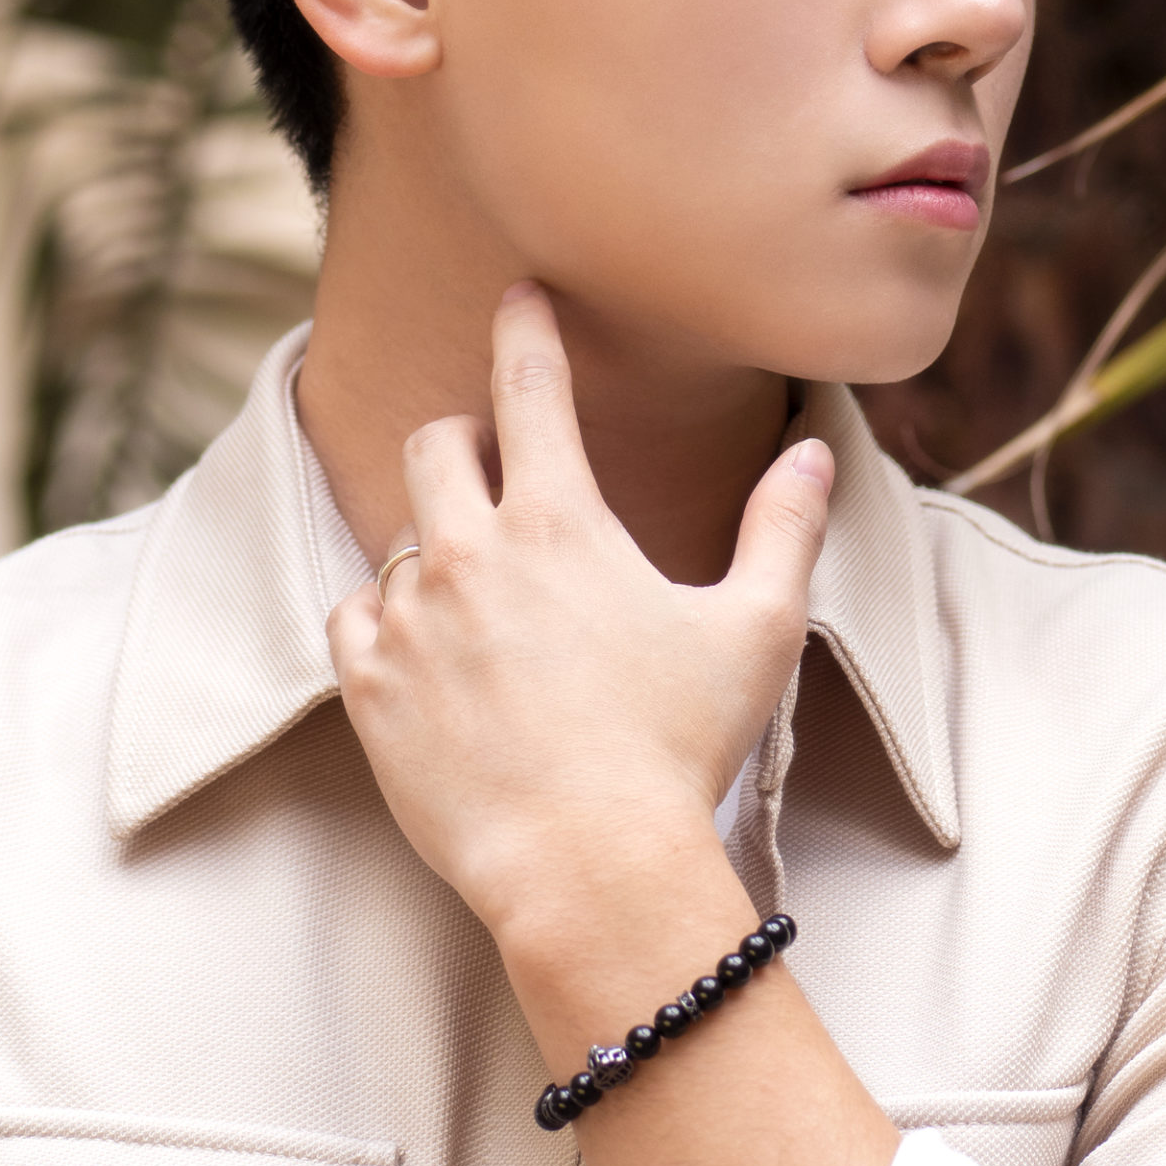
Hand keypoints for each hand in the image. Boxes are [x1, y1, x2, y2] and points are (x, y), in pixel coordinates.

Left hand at [326, 283, 833, 944]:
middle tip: (492, 465)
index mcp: (559, 522)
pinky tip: (425, 649)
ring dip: (433, 546)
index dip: (524, 328)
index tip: (518, 297)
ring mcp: (408, 618)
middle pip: (436, 444)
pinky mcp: (368, 685)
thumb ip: (783, 528)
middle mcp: (469, 551)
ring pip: (396, 536)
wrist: (589, 869)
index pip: (529, 386)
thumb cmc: (680, 749)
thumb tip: (811, 451)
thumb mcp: (757, 630)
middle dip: (464, 439)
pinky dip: (384, 617)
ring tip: (478, 596)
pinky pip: (354, 614)